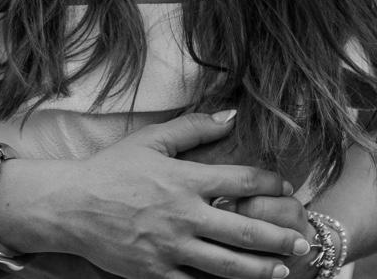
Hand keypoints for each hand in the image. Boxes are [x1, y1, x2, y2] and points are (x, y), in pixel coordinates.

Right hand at [0, 113, 315, 278]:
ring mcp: (170, 249)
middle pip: (242, 231)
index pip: (238, 182)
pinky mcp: (156, 274)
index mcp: (183, 180)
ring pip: (226, 266)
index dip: (267, 183)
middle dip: (278, 237)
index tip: (286, 185)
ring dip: (259, 270)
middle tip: (304, 240)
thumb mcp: (151, 139)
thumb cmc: (113, 169)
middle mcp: (182, 217)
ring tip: (284, 271)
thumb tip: (231, 114)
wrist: (72, 206)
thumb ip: (194, 127)